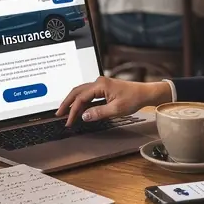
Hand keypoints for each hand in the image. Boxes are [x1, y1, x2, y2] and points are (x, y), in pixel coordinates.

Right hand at [57, 77, 171, 126]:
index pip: (81, 98)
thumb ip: (98, 113)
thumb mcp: (116, 109)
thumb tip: (84, 116)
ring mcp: (100, 84)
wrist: (144, 93)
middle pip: (77, 92)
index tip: (69, 121)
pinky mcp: (103, 88)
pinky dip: (81, 101)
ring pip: (81, 92)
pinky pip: (88, 93)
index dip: (73, 110)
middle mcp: (98, 82)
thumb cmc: (133, 99)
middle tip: (59, 114)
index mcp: (100, 85)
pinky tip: (78, 108)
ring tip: (66, 112)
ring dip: (73, 102)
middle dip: (67, 103)